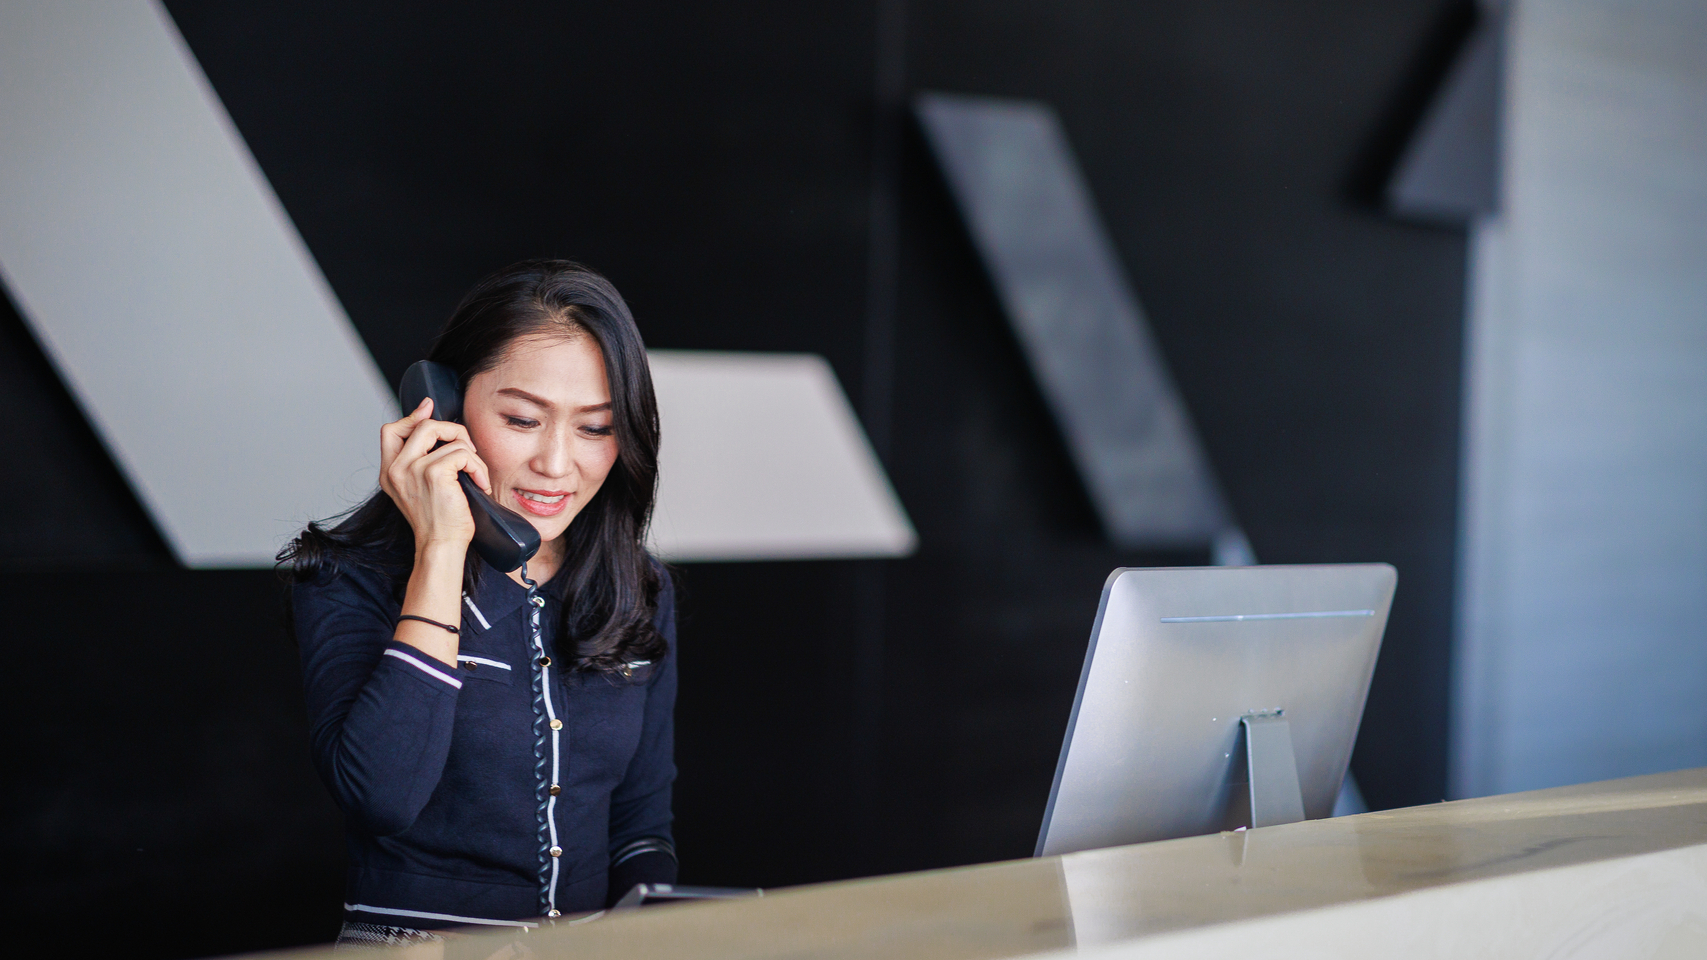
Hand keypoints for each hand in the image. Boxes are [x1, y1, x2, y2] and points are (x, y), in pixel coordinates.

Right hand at [379, 397, 493, 554]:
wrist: (441, 545)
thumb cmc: (438, 520)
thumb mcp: (420, 487)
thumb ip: (421, 458)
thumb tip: (429, 421)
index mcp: (390, 472)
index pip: (391, 430)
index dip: (413, 416)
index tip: (429, 408)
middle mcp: (396, 469)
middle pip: (423, 425)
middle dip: (453, 431)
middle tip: (468, 450)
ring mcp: (413, 470)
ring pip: (448, 437)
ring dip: (471, 454)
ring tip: (475, 474)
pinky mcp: (433, 473)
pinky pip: (463, 453)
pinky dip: (478, 466)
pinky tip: (479, 483)